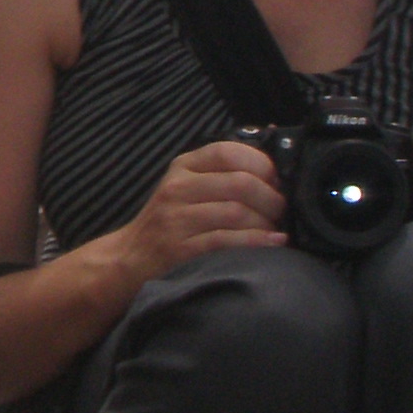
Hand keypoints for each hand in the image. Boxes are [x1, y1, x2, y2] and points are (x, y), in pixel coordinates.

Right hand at [117, 138, 287, 282]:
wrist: (129, 260)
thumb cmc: (170, 223)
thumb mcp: (188, 187)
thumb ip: (223, 174)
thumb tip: (278, 168)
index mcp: (184, 166)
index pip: (228, 152)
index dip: (263, 165)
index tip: (279, 182)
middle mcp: (178, 188)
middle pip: (240, 183)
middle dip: (272, 199)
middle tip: (282, 212)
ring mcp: (176, 219)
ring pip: (236, 212)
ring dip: (267, 223)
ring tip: (276, 230)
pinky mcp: (179, 249)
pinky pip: (227, 241)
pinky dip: (257, 242)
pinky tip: (272, 244)